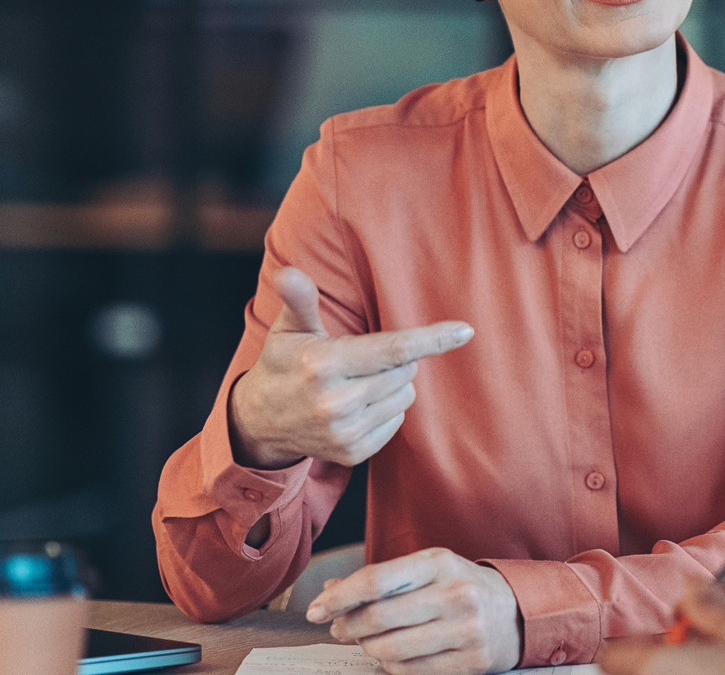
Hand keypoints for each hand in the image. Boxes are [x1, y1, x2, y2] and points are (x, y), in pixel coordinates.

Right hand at [228, 266, 473, 469]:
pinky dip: (386, 409)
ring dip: (393, 384)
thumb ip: (299, 299)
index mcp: (324, 365)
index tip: (465, 331)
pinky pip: (396, 422)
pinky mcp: (353, 453)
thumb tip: (289, 272)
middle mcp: (336, 402)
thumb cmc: (282, 365)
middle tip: (364, 358)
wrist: (259, 422)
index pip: (392, 350)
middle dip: (397, 359)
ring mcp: (345, 431)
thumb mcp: (288, 330)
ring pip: (405, 396)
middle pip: (404, 371)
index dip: (431, 339)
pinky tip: (357, 405)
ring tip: (358, 381)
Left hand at [307, 548, 521, 674]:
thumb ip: (382, 579)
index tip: (316, 610)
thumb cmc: (462, 587)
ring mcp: (466, 629)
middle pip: (377, 617)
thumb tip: (331, 591)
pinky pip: (411, 672)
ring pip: (390, 649)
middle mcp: (455, 593)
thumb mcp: (428, 570)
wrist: (520, 611)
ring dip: (368, 649)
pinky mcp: (472, 661)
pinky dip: (391, 666)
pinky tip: (393, 656)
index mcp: (439, 562)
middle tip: (339, 629)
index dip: (338, 598)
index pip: (376, 580)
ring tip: (369, 642)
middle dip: (347, 627)